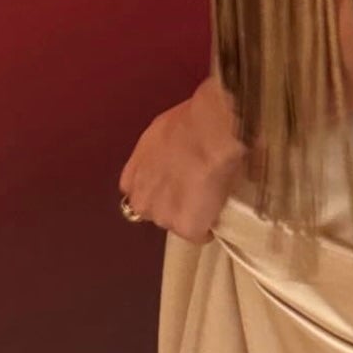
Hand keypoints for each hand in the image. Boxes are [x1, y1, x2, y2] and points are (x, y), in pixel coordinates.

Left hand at [118, 74, 249, 244]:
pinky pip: (199, 234)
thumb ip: (161, 152)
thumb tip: (178, 154)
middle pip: (155, 211)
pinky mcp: (187, 228)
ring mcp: (163, 217)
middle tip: (195, 189)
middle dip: (171, 204)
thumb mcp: (163, 131)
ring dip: (190, 215)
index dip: (157, 187)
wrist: (210, 131)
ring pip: (177, 223)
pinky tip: (220, 212)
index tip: (173, 181)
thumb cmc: (192, 119)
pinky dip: (209, 227)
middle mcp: (141, 199)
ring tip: (212, 199)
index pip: (137, 192)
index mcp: (133, 175)